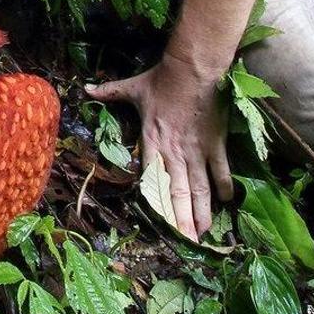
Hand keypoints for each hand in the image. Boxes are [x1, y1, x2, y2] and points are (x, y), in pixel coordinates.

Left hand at [86, 52, 232, 240]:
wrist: (193, 70)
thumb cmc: (161, 80)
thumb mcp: (132, 88)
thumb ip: (110, 92)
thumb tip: (86, 89)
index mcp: (152, 142)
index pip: (153, 181)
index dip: (158, 206)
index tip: (161, 226)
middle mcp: (174, 153)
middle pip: (179, 193)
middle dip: (182, 220)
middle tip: (187, 243)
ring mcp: (197, 151)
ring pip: (200, 188)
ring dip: (202, 211)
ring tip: (204, 233)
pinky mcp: (215, 144)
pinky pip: (220, 171)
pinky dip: (224, 186)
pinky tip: (226, 203)